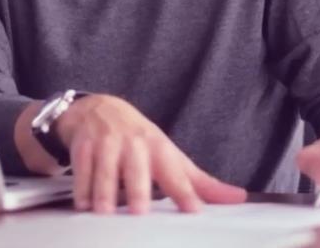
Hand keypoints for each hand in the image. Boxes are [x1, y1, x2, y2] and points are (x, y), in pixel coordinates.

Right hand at [55, 94, 246, 213]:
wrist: (99, 108)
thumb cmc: (139, 139)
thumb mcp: (169, 155)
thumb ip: (199, 181)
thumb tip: (238, 197)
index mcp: (158, 148)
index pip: (173, 173)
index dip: (184, 192)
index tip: (193, 210)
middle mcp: (133, 144)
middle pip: (136, 168)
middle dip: (137, 188)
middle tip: (138, 212)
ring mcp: (107, 143)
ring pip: (105, 168)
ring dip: (103, 190)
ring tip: (103, 211)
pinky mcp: (83, 145)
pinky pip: (81, 167)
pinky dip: (81, 186)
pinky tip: (82, 203)